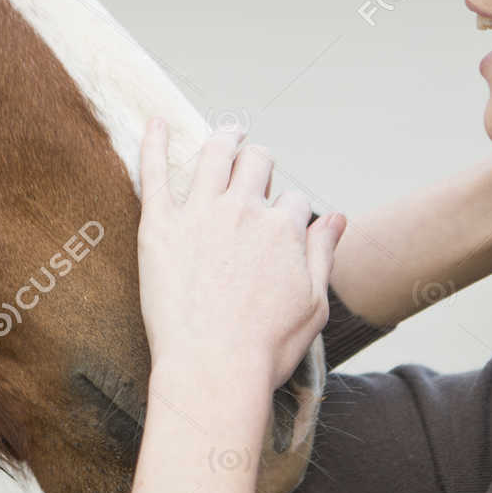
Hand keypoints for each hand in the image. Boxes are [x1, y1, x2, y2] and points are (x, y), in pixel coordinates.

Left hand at [137, 118, 346, 398]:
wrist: (212, 369)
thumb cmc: (265, 348)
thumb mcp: (314, 303)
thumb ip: (323, 253)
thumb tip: (336, 217)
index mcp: (284, 229)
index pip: (294, 201)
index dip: (291, 212)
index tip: (282, 227)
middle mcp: (245, 210)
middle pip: (257, 164)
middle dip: (261, 162)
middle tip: (255, 165)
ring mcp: (200, 213)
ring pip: (215, 154)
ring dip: (225, 138)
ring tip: (227, 134)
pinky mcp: (159, 225)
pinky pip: (155, 171)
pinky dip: (155, 142)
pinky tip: (155, 123)